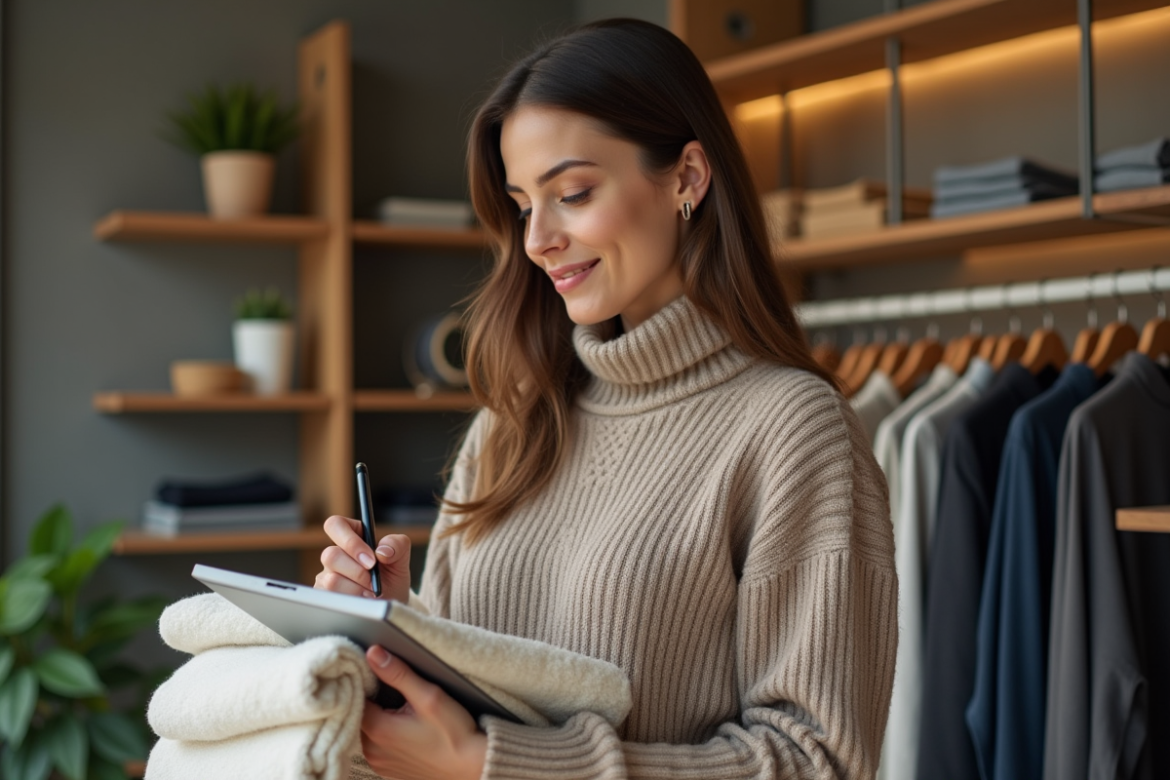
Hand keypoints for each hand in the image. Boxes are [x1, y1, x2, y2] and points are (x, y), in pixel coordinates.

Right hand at [316, 515, 412, 603]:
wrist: (391, 602)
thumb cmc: (392, 576)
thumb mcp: (401, 557)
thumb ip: (397, 545)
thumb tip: (382, 552)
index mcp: (352, 535)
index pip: (336, 524)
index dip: (350, 541)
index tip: (371, 558)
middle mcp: (336, 553)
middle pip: (330, 555)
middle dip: (357, 571)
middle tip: (373, 580)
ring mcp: (327, 574)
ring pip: (331, 580)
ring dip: (356, 589)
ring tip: (371, 592)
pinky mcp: (325, 595)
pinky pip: (331, 598)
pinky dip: (352, 601)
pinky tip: (363, 601)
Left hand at [361, 645, 485, 779]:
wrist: (473, 767)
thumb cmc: (454, 734)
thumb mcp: (428, 696)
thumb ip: (398, 674)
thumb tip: (373, 653)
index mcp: (377, 731)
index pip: (353, 698)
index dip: (360, 680)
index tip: (369, 668)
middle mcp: (372, 751)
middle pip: (357, 715)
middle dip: (367, 697)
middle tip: (382, 681)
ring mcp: (380, 764)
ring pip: (365, 731)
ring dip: (374, 716)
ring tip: (391, 701)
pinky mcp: (389, 770)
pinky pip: (376, 746)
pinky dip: (381, 733)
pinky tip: (399, 724)